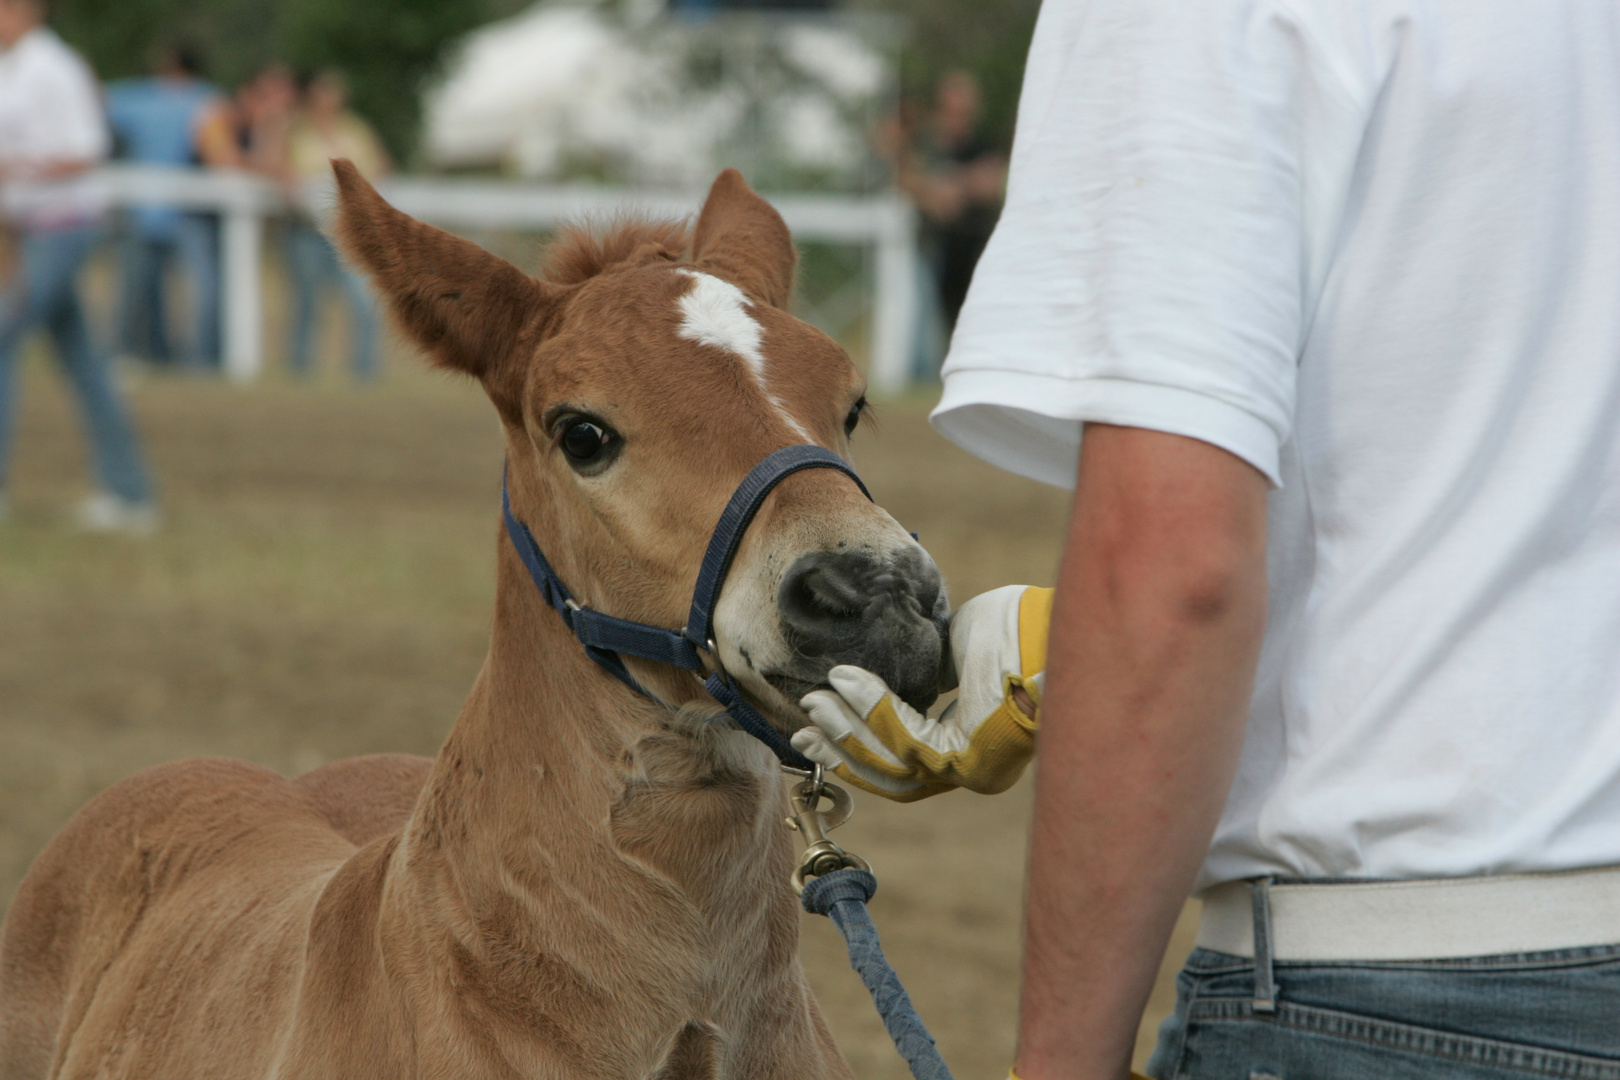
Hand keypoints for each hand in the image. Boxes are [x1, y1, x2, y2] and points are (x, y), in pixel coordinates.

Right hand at [793, 585, 1051, 800]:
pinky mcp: (973, 756)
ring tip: (818, 700)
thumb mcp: (954, 650)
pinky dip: (871, 710)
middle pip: (891, 776)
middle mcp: (974, 767)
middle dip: (842, 750)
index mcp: (972, 745)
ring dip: (848, 730)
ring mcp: (975, 767)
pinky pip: (906, 739)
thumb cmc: (1018, 628)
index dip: (855, 746)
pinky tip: (846, 682)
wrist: (1056, 621)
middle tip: (801, 729)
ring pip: (893, 762)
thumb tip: (882, 671)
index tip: (816, 724)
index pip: (903, 761)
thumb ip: (922, 673)